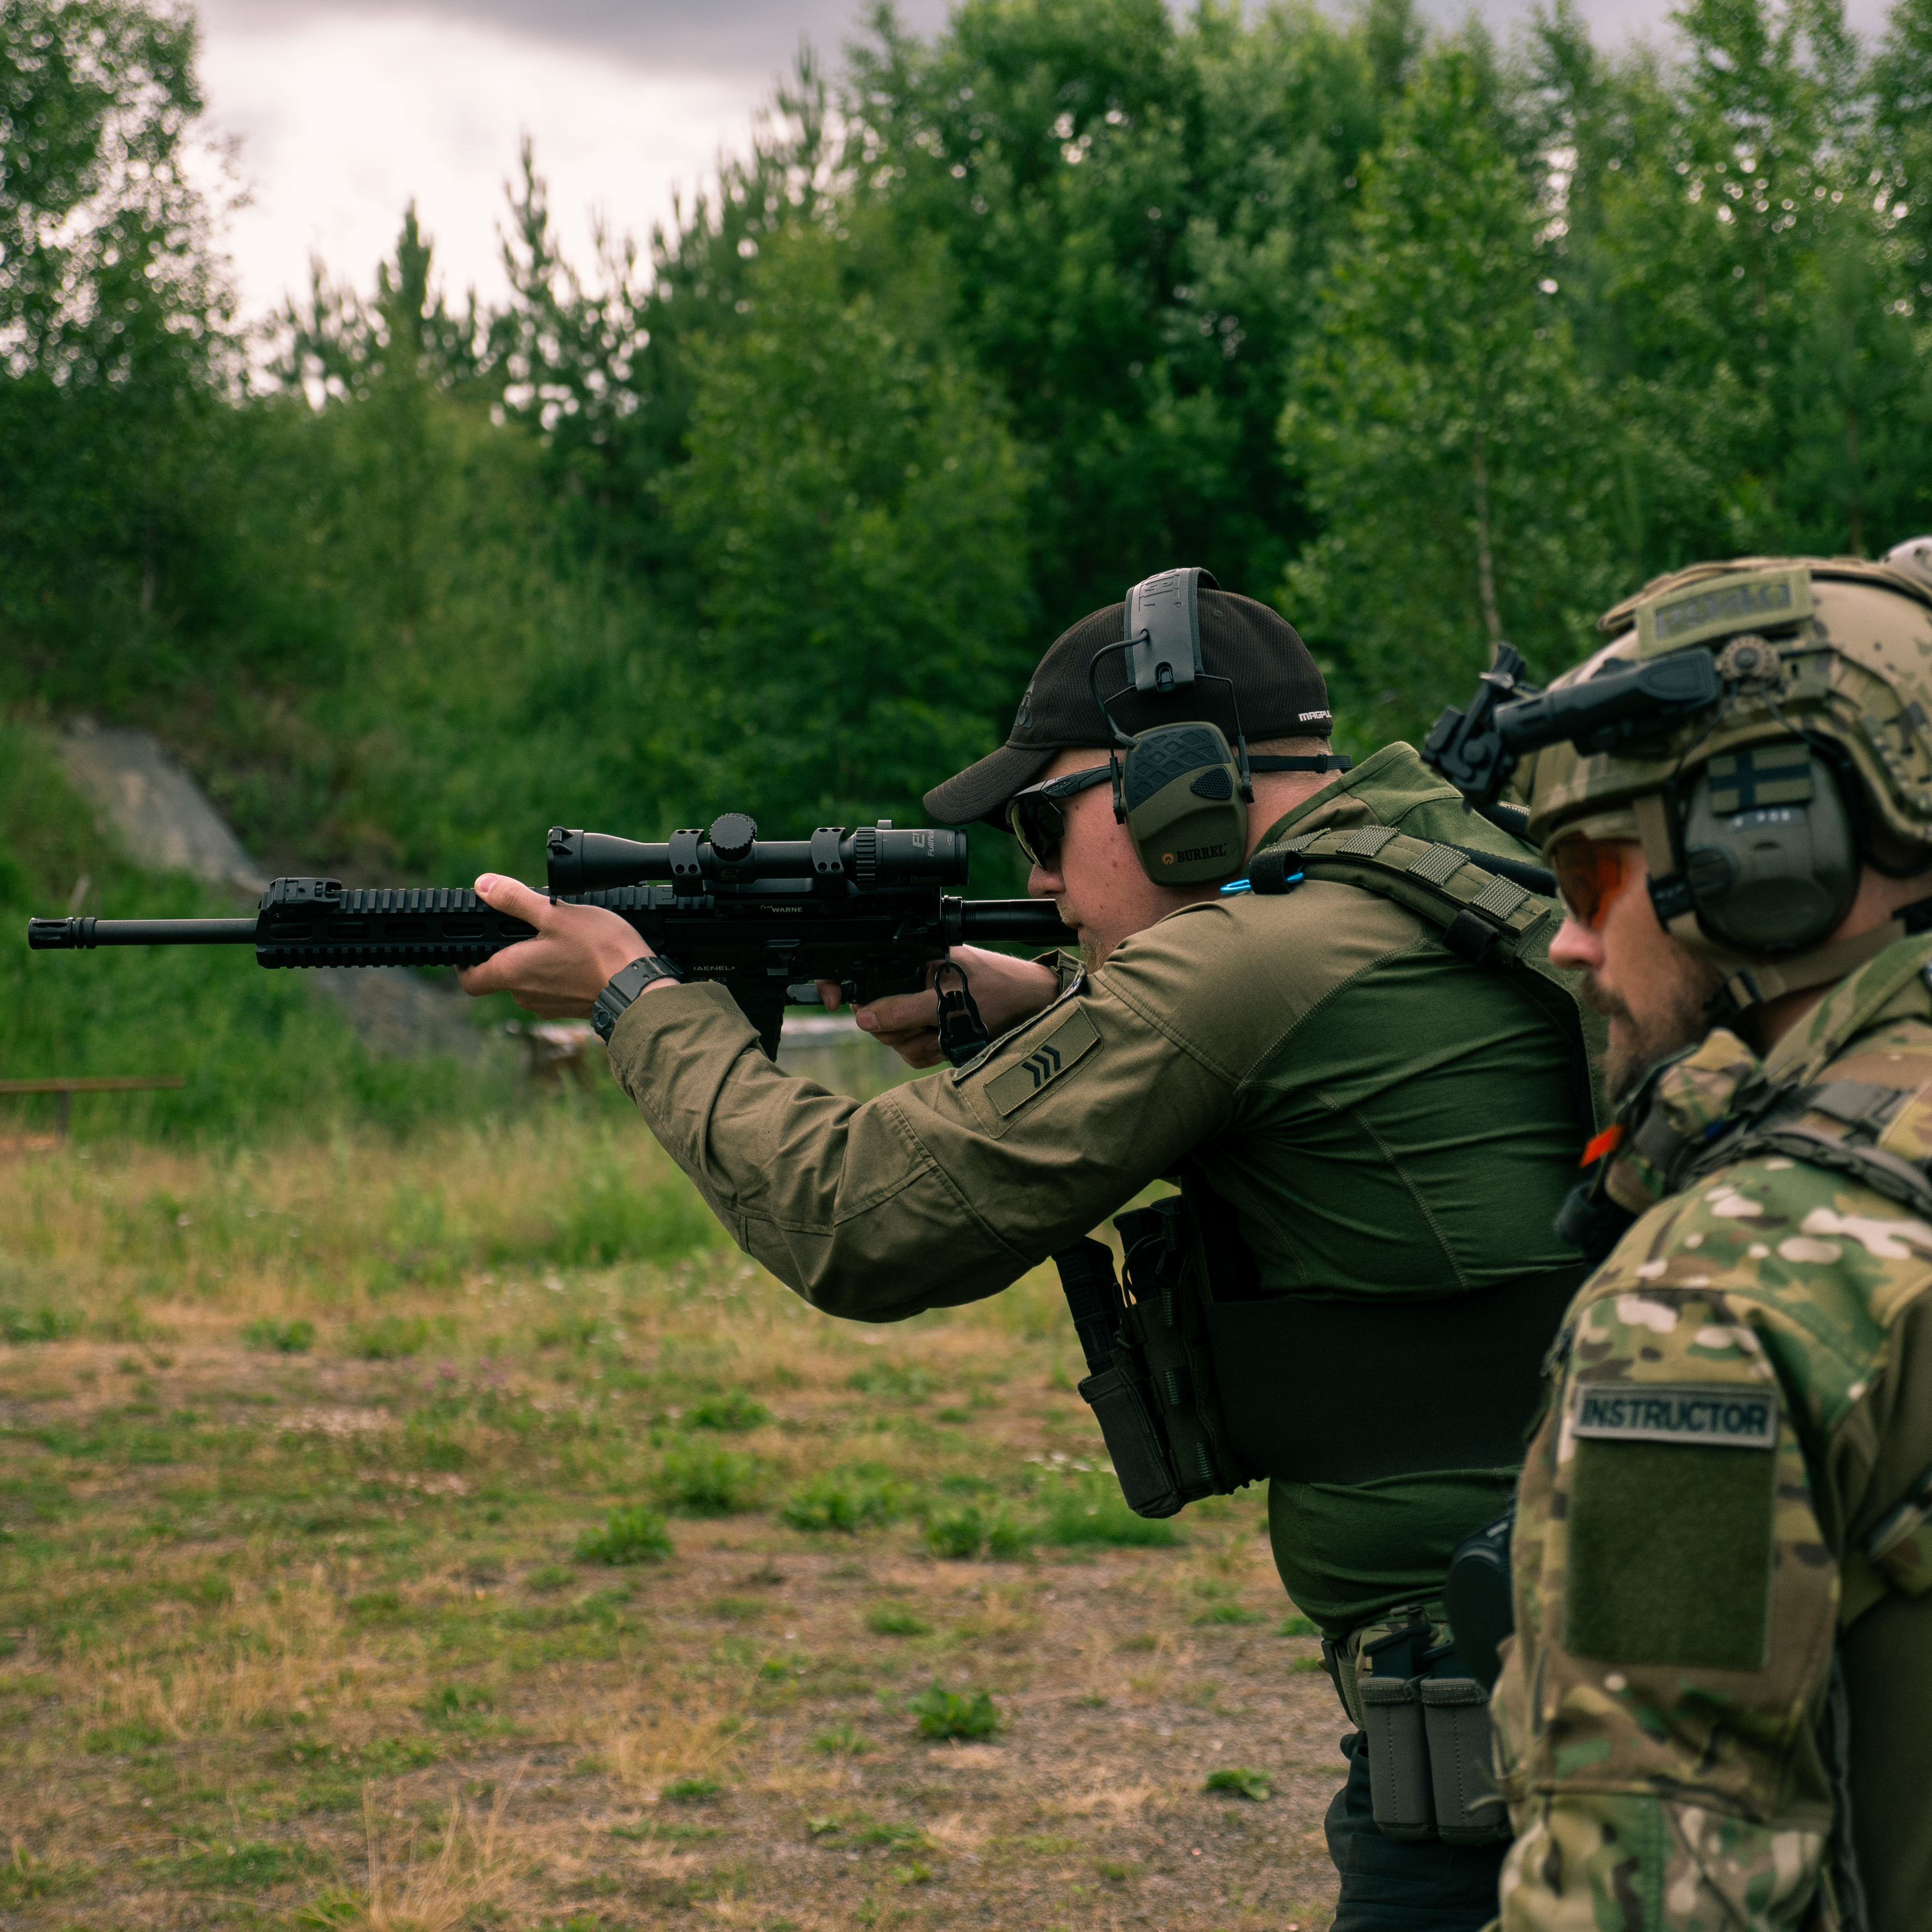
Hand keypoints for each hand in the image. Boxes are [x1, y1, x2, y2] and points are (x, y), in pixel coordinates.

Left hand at [455, 875, 656, 1017]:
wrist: (639, 988)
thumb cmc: (599, 951)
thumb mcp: (554, 913)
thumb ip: (514, 899)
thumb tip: (483, 885)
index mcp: (512, 972)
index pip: (470, 979)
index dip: (465, 962)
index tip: (471, 948)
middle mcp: (525, 995)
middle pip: (504, 975)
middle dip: (512, 952)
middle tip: (531, 928)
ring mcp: (548, 1006)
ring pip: (531, 982)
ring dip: (539, 963)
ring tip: (564, 940)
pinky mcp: (571, 1010)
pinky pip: (555, 990)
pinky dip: (561, 974)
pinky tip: (581, 958)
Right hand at [814, 946, 1060, 1068]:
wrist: (1034, 1012)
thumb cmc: (999, 992)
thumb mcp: (948, 1000)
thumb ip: (903, 1010)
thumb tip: (864, 1017)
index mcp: (910, 961)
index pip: (862, 974)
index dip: (844, 988)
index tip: (832, 1001)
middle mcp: (909, 983)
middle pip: (873, 1017)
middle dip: (899, 1029)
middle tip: (929, 1025)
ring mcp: (919, 1009)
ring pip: (892, 1038)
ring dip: (921, 1042)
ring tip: (950, 1032)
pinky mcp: (930, 1031)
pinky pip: (912, 1052)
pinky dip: (932, 1051)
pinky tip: (953, 1042)